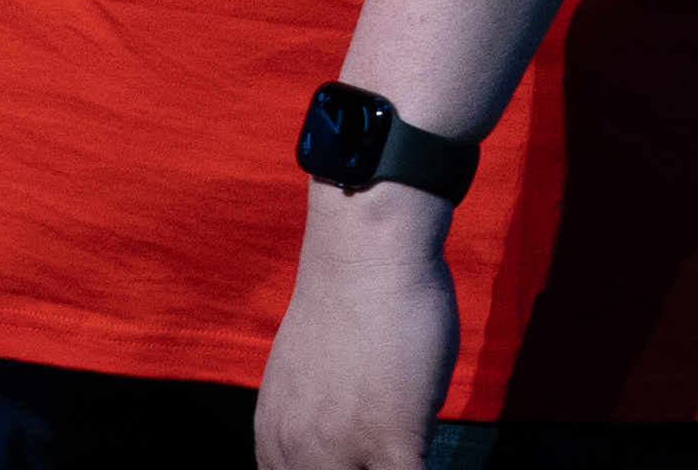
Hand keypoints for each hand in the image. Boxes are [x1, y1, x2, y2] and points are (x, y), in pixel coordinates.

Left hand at [253, 186, 457, 469]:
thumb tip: (332, 456)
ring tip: (403, 457)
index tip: (356, 464)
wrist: (367, 249)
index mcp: (273, 441)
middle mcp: (295, 452)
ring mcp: (343, 449)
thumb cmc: (351, 304)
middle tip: (379, 462)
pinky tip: (424, 461)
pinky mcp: (392, 439)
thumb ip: (312, 426)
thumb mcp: (306, 380)